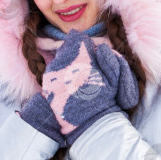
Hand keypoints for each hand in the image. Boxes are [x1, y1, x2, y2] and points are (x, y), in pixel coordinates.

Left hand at [42, 29, 138, 145]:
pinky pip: (53, 73)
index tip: (89, 53)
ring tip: (77, 79)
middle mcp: (62, 62)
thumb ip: (108, 57)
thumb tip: (100, 46)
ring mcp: (52, 74)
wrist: (89, 121)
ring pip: (58, 60)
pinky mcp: (46, 85)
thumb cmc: (105, 99)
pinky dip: (60, 76)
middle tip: (84, 68)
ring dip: (66, 65)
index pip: (76, 38)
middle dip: (74, 55)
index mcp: (80, 58)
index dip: (84, 44)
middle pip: (65, 48)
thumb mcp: (114, 77)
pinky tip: (68, 86)